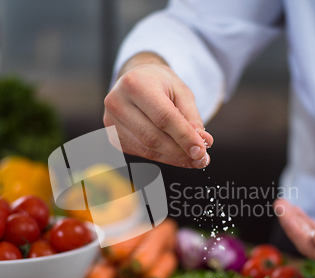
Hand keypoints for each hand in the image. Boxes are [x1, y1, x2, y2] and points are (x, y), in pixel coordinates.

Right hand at [103, 52, 212, 167]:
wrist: (136, 80)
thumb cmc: (160, 84)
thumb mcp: (181, 92)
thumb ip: (192, 117)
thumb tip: (203, 143)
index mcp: (135, 83)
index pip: (163, 117)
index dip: (184, 137)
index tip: (202, 151)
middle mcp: (117, 102)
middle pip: (153, 137)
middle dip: (179, 152)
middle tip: (201, 160)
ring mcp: (111, 121)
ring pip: (146, 149)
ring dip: (172, 158)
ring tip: (193, 160)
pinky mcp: (113, 136)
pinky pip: (141, 152)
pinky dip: (162, 157)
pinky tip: (176, 156)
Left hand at [274, 193, 314, 272]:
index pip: (312, 248)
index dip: (294, 230)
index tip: (282, 211)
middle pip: (308, 245)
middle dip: (291, 224)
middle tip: (279, 203)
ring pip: (311, 240)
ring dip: (296, 222)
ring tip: (283, 204)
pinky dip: (306, 223)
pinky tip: (296, 213)